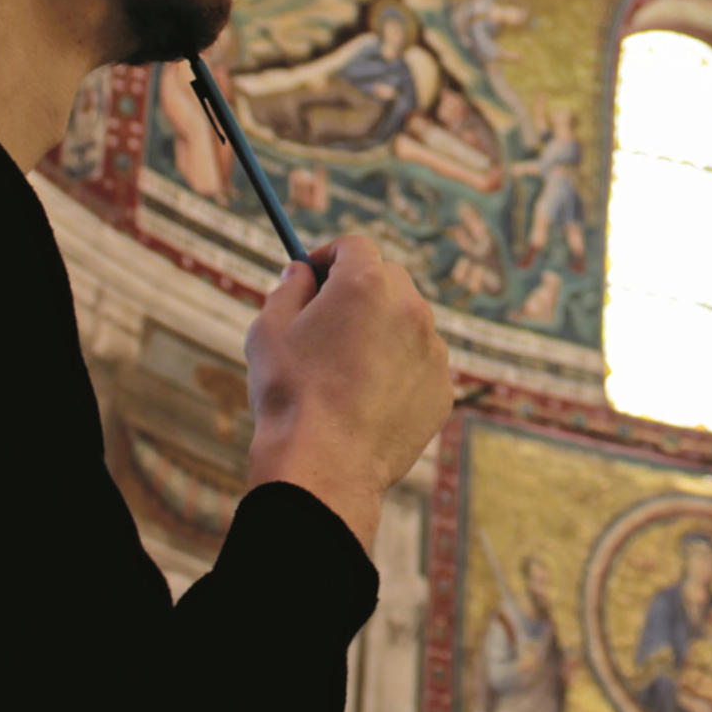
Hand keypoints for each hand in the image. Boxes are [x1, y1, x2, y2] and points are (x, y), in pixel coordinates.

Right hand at [245, 235, 453, 550]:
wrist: (324, 464)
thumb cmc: (290, 393)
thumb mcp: (268, 329)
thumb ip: (288, 288)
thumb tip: (301, 272)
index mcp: (366, 284)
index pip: (354, 246)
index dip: (330, 256)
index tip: (313, 274)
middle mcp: (410, 308)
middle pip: (387, 279)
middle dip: (359, 290)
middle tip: (328, 319)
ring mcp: (433, 349)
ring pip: (407, 323)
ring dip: (382, 331)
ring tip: (344, 370)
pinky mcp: (443, 388)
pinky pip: (419, 365)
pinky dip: (398, 371)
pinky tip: (367, 400)